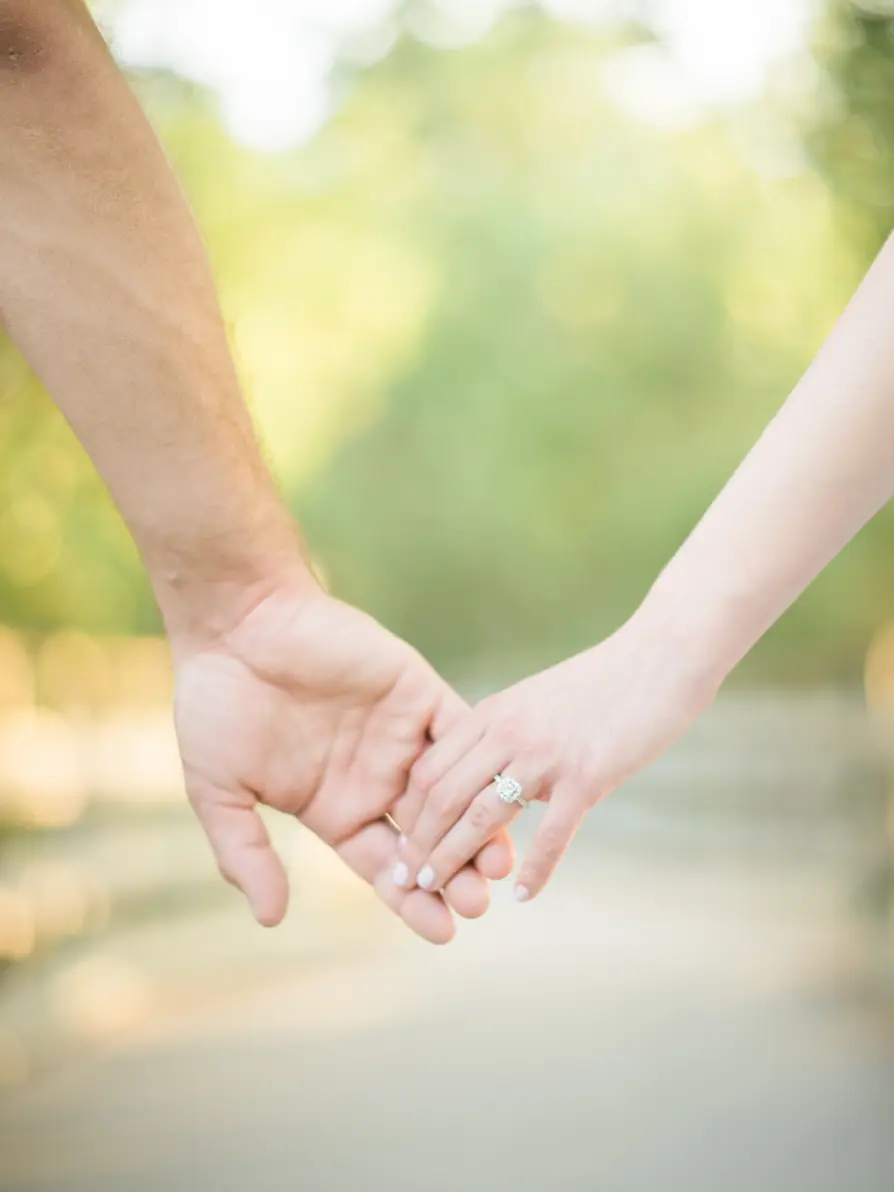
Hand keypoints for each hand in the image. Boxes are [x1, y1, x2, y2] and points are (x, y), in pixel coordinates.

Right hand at [172, 581, 513, 942]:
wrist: (237, 625)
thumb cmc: (217, 703)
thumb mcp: (219, 791)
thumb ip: (245, 854)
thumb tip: (270, 919)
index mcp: (334, 807)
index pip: (387, 865)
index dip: (415, 900)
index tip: (444, 933)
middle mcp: (375, 777)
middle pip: (430, 836)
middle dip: (455, 872)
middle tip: (477, 903)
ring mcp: (401, 735)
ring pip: (455, 790)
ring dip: (478, 825)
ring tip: (496, 865)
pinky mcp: (418, 692)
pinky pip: (459, 731)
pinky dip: (480, 762)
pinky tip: (498, 794)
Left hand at [395, 606, 721, 901]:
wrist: (659, 657)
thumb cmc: (602, 684)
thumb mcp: (536, 702)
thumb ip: (507, 735)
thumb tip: (490, 780)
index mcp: (493, 714)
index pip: (429, 769)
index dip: (410, 812)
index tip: (401, 844)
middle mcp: (509, 733)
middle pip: (442, 797)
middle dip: (419, 843)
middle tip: (406, 879)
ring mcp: (546, 755)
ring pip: (480, 817)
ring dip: (453, 859)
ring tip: (437, 890)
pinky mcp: (587, 775)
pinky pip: (551, 834)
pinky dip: (534, 870)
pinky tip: (524, 895)